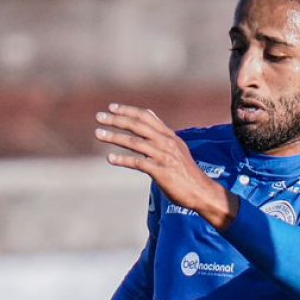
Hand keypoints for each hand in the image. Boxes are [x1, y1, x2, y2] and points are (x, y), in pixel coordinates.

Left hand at [94, 104, 235, 225]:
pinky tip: (110, 158)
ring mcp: (164, 157)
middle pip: (138, 126)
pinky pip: (138, 163)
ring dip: (115, 137)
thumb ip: (162, 133)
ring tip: (98, 133)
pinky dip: (123, 160)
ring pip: (135, 142)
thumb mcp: (177, 147)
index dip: (128, 110)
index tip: (111, 107)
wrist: (202, 192)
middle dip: (117, 120)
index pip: (147, 117)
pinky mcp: (161, 172)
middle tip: (99, 116)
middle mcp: (166, 143)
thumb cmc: (187, 172)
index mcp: (169, 136)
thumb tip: (150, 115)